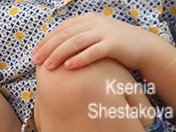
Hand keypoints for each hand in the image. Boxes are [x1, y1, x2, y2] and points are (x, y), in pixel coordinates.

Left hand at [32, 13, 156, 69]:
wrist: (142, 46)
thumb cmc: (112, 46)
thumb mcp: (92, 37)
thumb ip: (75, 40)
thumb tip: (51, 52)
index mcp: (86, 20)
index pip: (60, 29)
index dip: (45, 42)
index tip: (33, 55)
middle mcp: (94, 23)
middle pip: (65, 35)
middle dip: (48, 48)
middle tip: (35, 61)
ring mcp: (105, 32)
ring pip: (76, 42)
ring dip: (60, 54)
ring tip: (48, 66)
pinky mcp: (114, 43)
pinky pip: (94, 51)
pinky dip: (80, 58)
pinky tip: (68, 67)